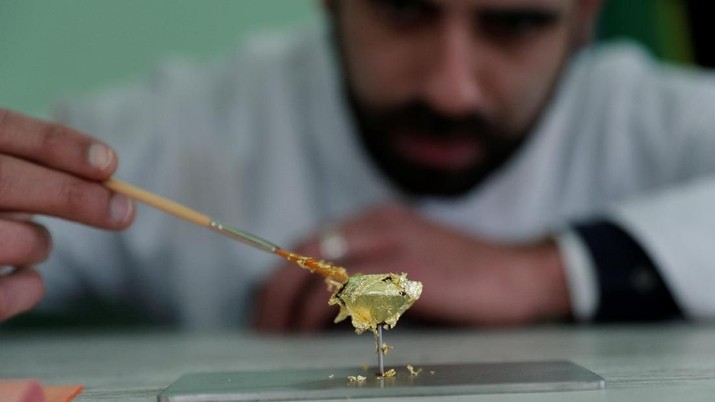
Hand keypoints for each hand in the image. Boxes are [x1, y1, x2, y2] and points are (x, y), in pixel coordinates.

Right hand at [0, 109, 134, 320]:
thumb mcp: (6, 172)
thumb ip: (34, 166)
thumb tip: (105, 172)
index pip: (4, 128)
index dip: (58, 145)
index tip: (109, 164)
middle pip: (6, 182)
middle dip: (70, 195)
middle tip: (123, 212)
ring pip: (7, 240)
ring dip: (38, 242)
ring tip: (38, 243)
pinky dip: (26, 288)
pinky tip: (30, 280)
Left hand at [254, 203, 570, 332]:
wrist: (520, 275)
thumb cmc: (464, 280)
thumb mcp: (406, 269)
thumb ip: (366, 279)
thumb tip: (318, 314)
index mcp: (373, 222)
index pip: (307, 247)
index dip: (279, 283)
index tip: (266, 315)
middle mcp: (377, 225)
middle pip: (302, 256)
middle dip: (274, 298)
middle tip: (264, 333)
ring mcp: (393, 245)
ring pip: (320, 273)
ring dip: (295, 312)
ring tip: (285, 342)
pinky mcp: (408, 271)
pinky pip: (352, 291)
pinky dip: (328, 315)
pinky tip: (322, 337)